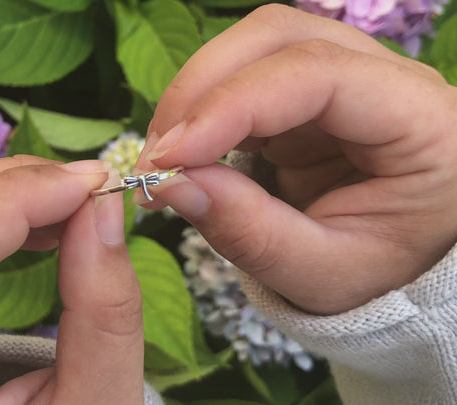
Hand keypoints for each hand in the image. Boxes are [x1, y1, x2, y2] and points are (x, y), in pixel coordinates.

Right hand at [134, 4, 456, 314]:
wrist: (399, 264)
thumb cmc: (380, 271)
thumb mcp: (321, 274)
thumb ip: (251, 233)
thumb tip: (171, 185)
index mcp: (421, 121)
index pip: (318, 74)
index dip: (233, 105)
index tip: (170, 158)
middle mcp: (388, 78)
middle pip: (278, 37)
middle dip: (201, 89)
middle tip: (156, 158)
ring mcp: (345, 76)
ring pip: (254, 46)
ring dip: (194, 94)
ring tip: (164, 159)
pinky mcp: (307, 91)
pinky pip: (242, 76)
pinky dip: (202, 109)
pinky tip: (186, 152)